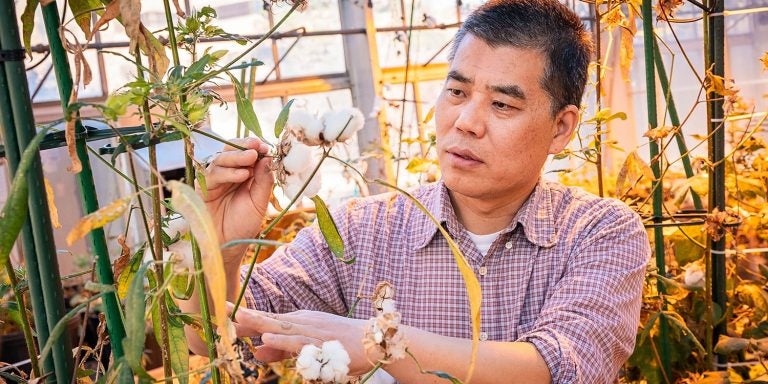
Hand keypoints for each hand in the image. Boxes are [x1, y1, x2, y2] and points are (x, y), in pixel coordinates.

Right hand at [201, 138, 272, 260]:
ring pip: (220, 159)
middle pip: (230, 150)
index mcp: (243, 173)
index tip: (265, 145)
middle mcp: (227, 173)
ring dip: (237, 157)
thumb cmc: (244, 224)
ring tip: (251, 159)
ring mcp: (213, 179)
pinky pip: (212, 175)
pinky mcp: (202, 188)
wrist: (228, 245)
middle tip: (256, 147)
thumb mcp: (259, 202)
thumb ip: (263, 181)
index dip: (254, 147)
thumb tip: (268, 158)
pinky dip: (228, 173)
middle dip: (243, 146)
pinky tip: (242, 175)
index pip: (246, 152)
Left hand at [232, 307, 375, 375]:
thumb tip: (256, 351)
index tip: (217, 310)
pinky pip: (300, 343)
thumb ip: (280, 350)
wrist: (374, 341)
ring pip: (281, 327)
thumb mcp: (306, 346)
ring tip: (237, 319)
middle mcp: (302, 321)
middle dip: (243, 315)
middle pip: (268, 318)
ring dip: (259, 323)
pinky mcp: (322, 343)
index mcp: (297, 320)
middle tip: (218, 309)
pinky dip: (283, 340)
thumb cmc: (340, 344)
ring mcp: (312, 331)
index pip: (264, 318)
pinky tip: (267, 339)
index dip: (242, 315)